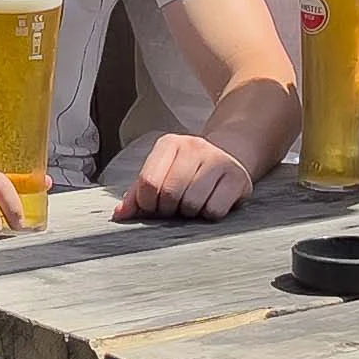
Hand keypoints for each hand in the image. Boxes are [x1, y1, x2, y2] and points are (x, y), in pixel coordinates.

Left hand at [113, 134, 254, 222]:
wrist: (229, 156)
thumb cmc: (188, 170)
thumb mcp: (162, 173)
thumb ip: (138, 193)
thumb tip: (120, 214)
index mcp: (169, 144)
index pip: (148, 182)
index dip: (148, 203)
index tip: (154, 206)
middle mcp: (194, 146)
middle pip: (170, 194)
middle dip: (169, 209)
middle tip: (175, 206)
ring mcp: (218, 160)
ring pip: (192, 203)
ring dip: (190, 213)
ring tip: (193, 203)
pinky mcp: (238, 178)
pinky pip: (214, 210)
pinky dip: (210, 214)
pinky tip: (211, 203)